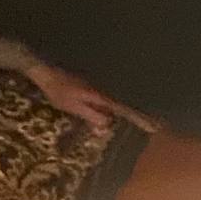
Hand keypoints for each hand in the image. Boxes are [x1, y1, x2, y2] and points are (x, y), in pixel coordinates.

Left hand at [23, 60, 156, 135]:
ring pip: (117, 103)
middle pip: (124, 105)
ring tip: (143, 123)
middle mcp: (102, 91)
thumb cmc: (58, 91)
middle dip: (139, 116)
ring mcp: (98, 89)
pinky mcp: (92, 89)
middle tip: (154, 126)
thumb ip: (91, 114)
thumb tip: (109, 124)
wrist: (46, 72)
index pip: (124, 108)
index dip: (138, 118)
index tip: (153, 125)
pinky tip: (118, 116)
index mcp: (100, 96)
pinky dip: (116, 108)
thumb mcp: (73, 106)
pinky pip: (108, 101)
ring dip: (129, 113)